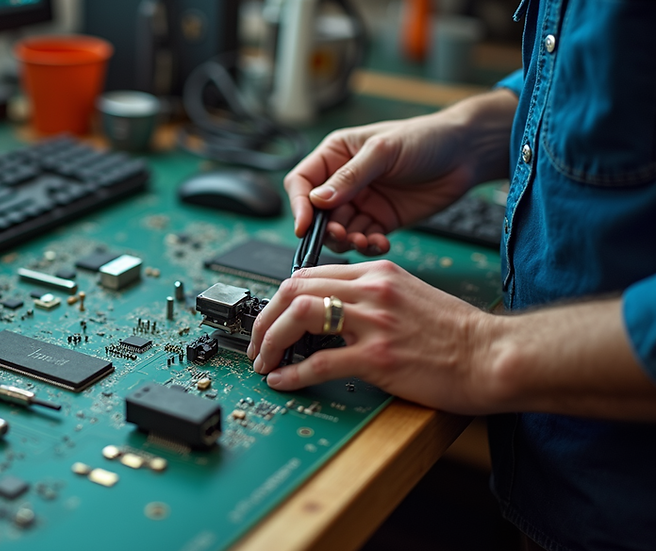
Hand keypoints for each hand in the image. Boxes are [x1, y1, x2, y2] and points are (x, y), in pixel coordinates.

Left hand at [245, 261, 496, 413]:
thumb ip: (371, 295)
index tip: (271, 317)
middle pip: (294, 290)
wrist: (495, 355)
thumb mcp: (410, 295)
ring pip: (299, 318)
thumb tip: (330, 310)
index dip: (280, 297)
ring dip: (270, 341)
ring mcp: (374, 324)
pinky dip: (292, 373)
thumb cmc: (457, 333)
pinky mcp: (379, 359)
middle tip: (256, 341)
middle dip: (265, 317)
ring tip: (263, 361)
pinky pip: (319, 362)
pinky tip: (282, 381)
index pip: (309, 273)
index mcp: (378, 273)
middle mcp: (372, 291)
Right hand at [285, 89, 516, 254]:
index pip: (302, 182)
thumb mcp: (384, 150)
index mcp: (336, 155)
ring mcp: (363, 202)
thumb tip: (317, 200)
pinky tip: (381, 243)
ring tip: (364, 241)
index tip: (304, 224)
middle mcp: (344, 181)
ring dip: (347, 240)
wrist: (467, 153)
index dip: (299, 204)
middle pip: (318, 213)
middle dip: (326, 228)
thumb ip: (351, 176)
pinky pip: (364, 239)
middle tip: (342, 236)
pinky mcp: (381, 220)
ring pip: (339, 230)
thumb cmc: (425, 138)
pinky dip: (368, 245)